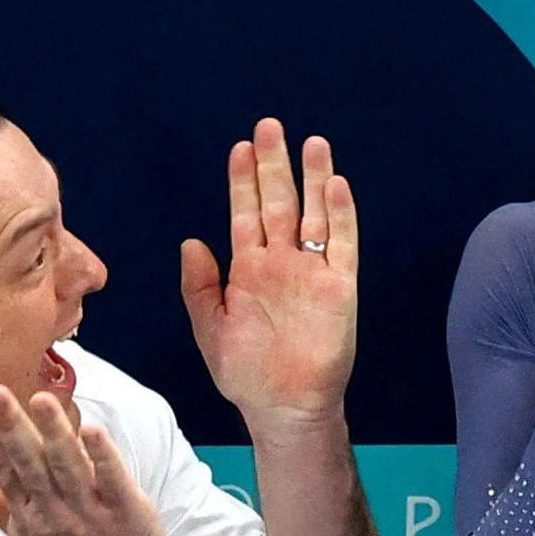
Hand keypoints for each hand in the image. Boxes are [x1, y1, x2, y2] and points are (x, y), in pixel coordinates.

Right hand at [0, 388, 166, 535]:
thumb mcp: (21, 532)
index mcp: (27, 512)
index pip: (6, 468)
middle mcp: (54, 511)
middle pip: (30, 465)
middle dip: (12, 429)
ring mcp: (90, 512)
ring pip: (68, 467)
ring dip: (54, 434)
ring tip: (41, 400)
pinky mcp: (126, 511)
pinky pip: (112, 480)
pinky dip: (102, 456)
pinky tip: (92, 430)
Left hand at [182, 119, 357, 427]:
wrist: (283, 408)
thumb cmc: (245, 374)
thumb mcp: (210, 329)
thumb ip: (199, 286)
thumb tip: (191, 242)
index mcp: (249, 270)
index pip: (246, 214)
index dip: (243, 181)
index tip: (241, 147)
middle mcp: (282, 264)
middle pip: (279, 203)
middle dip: (274, 165)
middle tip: (270, 127)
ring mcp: (312, 273)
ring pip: (314, 215)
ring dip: (313, 180)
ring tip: (312, 143)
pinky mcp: (339, 288)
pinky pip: (342, 245)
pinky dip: (341, 216)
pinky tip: (337, 187)